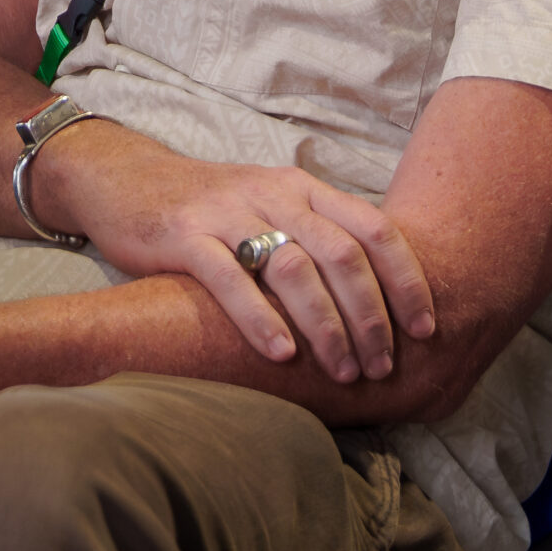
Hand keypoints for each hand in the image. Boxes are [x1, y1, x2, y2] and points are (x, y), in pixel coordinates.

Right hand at [46, 131, 434, 384]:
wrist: (126, 179)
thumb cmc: (209, 208)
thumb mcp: (269, 208)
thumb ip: (315, 238)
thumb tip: (376, 300)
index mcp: (303, 189)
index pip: (375, 229)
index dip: (407, 280)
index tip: (426, 328)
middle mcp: (273, 194)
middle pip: (342, 254)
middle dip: (371, 317)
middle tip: (383, 367)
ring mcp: (228, 213)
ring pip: (294, 267)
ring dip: (327, 326)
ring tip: (343, 371)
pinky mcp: (184, 235)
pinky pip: (230, 278)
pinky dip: (260, 319)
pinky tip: (280, 354)